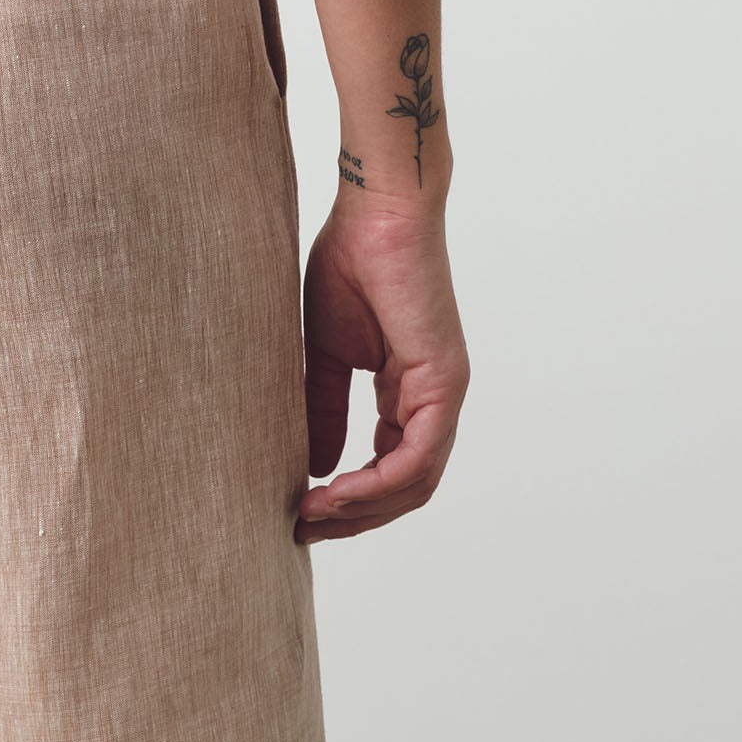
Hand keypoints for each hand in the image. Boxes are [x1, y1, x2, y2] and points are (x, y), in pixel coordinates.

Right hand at [295, 199, 469, 542]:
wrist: (376, 211)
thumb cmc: (351, 262)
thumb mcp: (325, 351)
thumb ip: (323, 407)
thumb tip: (315, 466)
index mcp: (409, 391)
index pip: (389, 469)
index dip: (347, 500)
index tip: (297, 512)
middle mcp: (433, 400)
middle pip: (404, 489)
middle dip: (352, 518)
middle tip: (301, 530)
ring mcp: (444, 394)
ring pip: (414, 484)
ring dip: (361, 510)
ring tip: (309, 514)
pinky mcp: (444, 382)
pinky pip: (417, 457)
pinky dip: (377, 484)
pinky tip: (337, 492)